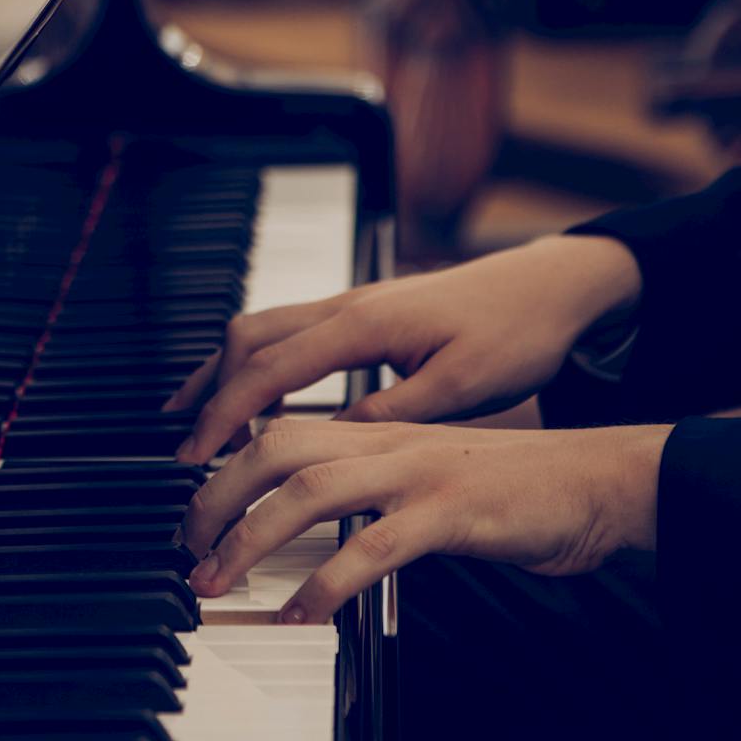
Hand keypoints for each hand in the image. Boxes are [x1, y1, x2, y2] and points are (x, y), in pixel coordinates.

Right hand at [168, 234, 641, 463]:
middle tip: (186, 446)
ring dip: (223, 372)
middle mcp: (346, 306)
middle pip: (247, 338)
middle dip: (208, 392)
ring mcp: (351, 303)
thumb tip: (328, 442)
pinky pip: (286, 331)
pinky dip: (254, 362)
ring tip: (195, 417)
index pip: (270, 368)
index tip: (199, 454)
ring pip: (260, 328)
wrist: (555, 285)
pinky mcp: (362, 312)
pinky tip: (253, 391)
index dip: (227, 413)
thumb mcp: (460, 387)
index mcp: (364, 324)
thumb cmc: (518, 332)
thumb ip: (389, 411)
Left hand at [181, 418, 668, 622]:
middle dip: (216, 495)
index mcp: (378, 433)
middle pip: (275, 447)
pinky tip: (300, 614)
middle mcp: (388, 443)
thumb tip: (313, 528)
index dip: (225, 461)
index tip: (191, 507)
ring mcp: (417, 473)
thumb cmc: (518, 489)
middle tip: (186, 547)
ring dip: (250, 537)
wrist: (604, 481)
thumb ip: (371, 492)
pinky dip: (326, 582)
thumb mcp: (429, 480)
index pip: (280, 431)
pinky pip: (373, 546)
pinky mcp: (451, 512)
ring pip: (308, 489)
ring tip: (217, 581)